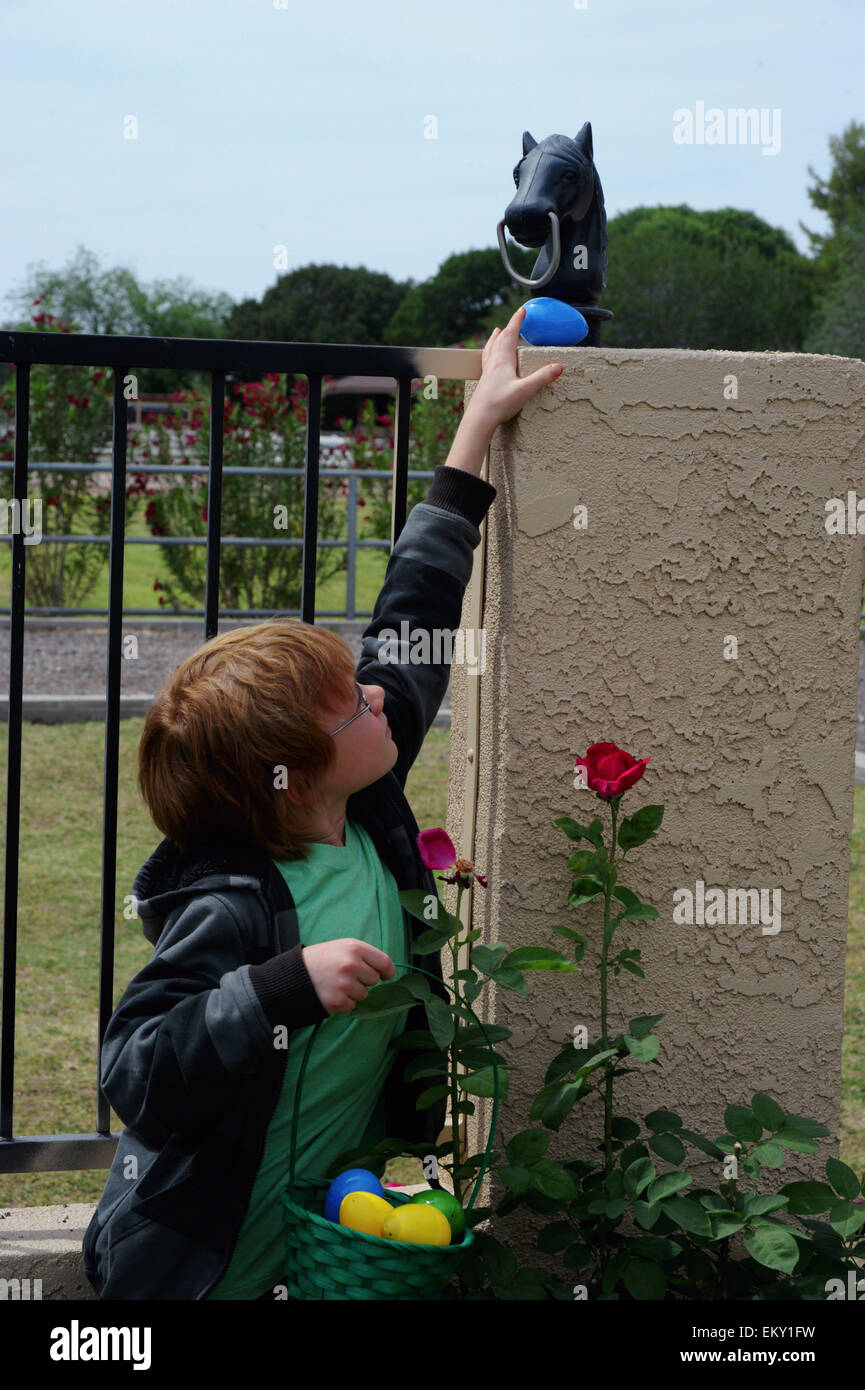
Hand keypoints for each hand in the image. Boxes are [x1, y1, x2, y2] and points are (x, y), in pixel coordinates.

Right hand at [301, 939, 394, 1014]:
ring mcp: (345, 984)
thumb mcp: (342, 946)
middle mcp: (352, 965)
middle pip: (374, 980)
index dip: (387, 971)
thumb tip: (386, 970)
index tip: (385, 975)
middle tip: (346, 975)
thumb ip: (364, 955)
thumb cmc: (322, 959)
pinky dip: (343, 1002)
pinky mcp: (338, 1001)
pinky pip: (352, 1005)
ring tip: (336, 983)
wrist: (294, 974)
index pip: (385, 963)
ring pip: (364, 994)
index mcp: (355, 948)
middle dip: (364, 980)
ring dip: (353, 992)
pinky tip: (331, 992)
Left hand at [466, 304, 562, 433]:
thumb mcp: (525, 391)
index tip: (522, 310)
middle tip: (515, 319)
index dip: (517, 321)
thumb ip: (542, 378)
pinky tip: (490, 359)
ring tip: (496, 332)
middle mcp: (493, 363)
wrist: (479, 419)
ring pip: (491, 349)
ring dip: (495, 338)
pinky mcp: (484, 382)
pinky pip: (487, 361)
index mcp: (502, 360)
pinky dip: (490, 353)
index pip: (511, 335)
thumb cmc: (499, 404)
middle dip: (509, 327)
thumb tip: (559, 367)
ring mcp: (487, 372)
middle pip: (500, 339)